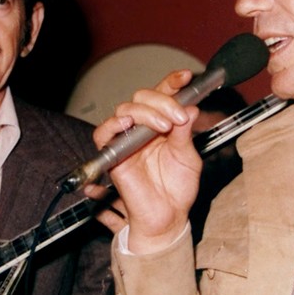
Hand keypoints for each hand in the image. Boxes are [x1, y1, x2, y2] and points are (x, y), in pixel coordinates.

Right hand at [91, 69, 202, 253]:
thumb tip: (189, 108)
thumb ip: (185, 133)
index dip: (172, 83)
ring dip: (146, 112)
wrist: (168, 217)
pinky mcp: (113, 156)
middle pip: (142, 98)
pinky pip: (103, 133)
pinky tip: (130, 125)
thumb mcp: (188, 157)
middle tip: (178, 117)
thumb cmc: (177, 189)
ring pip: (125, 110)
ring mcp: (127, 141)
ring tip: (165, 125)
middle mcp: (142, 129)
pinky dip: (115, 125)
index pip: (162, 95)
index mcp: (162, 124)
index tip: (185, 77)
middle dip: (162, 101)